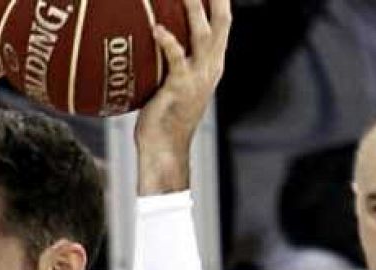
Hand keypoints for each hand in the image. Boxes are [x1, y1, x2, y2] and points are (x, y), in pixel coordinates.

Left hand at [134, 0, 232, 176]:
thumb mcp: (173, 83)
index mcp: (212, 64)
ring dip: (194, 9)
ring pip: (203, 34)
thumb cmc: (163, 116)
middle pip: (221, 22)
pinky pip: (177, 58)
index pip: (222, 24)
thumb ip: (172, 60)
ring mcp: (199, 76)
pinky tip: (156, 28)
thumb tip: (153, 37)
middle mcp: (211, 67)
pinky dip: (168, 41)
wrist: (164, 147)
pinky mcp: (181, 86)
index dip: (220, 1)